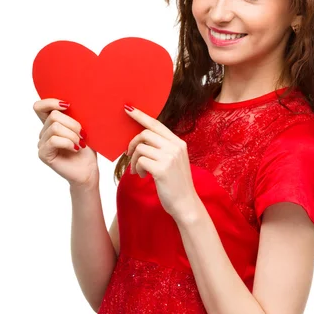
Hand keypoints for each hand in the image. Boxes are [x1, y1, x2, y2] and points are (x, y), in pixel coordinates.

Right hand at [33, 98, 98, 188]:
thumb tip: (73, 102)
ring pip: (55, 128)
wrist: (89, 170)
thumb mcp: (83, 129)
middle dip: (73, 124)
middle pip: (53, 116)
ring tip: (80, 144)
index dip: (51, 102)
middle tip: (83, 135)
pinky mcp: (44, 154)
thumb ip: (74, 116)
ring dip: (72, 135)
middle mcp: (44, 132)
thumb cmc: (87, 150)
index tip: (68, 106)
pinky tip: (75, 149)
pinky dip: (68, 143)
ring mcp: (42, 143)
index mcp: (51, 123)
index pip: (40, 107)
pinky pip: (54, 140)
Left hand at [125, 104, 198, 220]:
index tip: (128, 109)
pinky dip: (137, 168)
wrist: (186, 204)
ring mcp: (169, 158)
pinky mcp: (161, 169)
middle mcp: (175, 147)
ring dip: (134, 160)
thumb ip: (163, 149)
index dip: (141, 116)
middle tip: (128, 155)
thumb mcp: (174, 162)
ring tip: (137, 170)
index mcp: (179, 143)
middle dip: (132, 144)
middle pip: (145, 134)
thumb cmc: (176, 184)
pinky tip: (142, 176)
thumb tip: (142, 139)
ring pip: (140, 148)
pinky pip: (140, 161)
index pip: (157, 124)